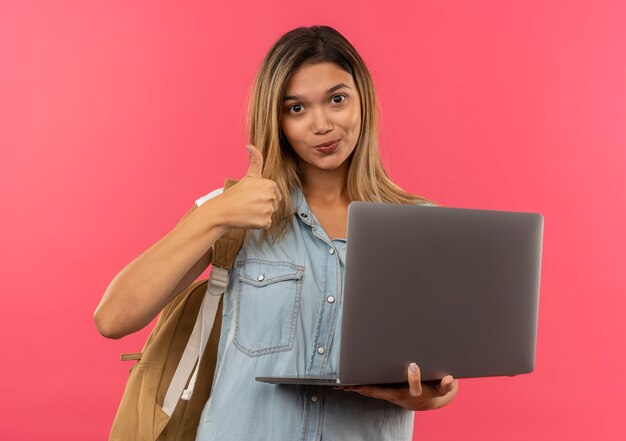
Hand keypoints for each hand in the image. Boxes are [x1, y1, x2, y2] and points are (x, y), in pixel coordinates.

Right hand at [213, 144, 281, 229]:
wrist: (222, 210)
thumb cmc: (235, 193)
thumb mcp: (249, 176)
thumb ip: (255, 160)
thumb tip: (249, 145)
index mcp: (270, 184)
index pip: (274, 194)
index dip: (263, 196)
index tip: (252, 196)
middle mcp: (271, 196)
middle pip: (274, 204)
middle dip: (263, 205)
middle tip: (249, 204)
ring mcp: (268, 210)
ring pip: (270, 214)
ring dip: (261, 214)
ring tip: (248, 211)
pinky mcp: (264, 222)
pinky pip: (266, 223)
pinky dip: (258, 223)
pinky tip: (249, 218)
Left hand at [335, 363, 458, 410]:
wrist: (424, 401)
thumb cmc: (432, 390)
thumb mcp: (441, 389)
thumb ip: (445, 385)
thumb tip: (449, 379)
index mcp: (414, 393)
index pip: (414, 386)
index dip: (414, 377)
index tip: (413, 365)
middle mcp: (399, 395)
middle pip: (383, 393)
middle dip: (371, 388)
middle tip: (357, 384)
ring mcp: (389, 395)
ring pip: (372, 392)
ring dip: (358, 389)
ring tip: (343, 385)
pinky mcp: (383, 392)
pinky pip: (368, 390)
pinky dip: (357, 388)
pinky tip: (344, 385)